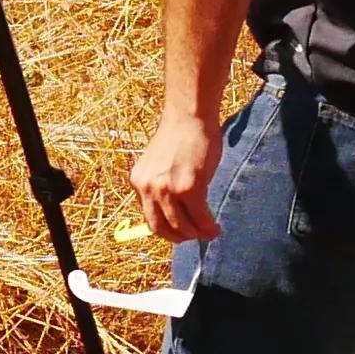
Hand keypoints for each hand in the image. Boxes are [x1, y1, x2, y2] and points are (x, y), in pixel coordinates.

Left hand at [129, 107, 224, 245]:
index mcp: (139, 182)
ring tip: (209, 233)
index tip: (179, 231)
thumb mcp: (160, 164)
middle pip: (161, 227)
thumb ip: (162, 185)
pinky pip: (199, 217)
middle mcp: (148, 188)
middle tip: (194, 236)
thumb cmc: (181, 135)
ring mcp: (166, 189)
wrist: (189, 115)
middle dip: (180, 237)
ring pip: (181, 226)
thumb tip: (175, 212)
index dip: (166, 229)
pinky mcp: (188, 188)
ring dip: (196, 234)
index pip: (149, 217)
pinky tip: (215, 229)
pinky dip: (208, 227)